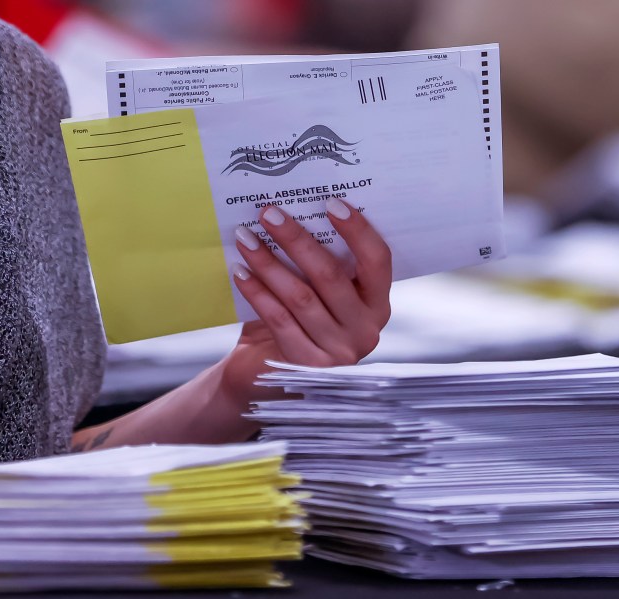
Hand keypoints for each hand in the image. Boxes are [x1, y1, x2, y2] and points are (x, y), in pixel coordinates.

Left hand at [219, 197, 392, 408]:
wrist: (267, 374)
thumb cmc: (296, 322)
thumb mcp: (315, 292)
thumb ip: (317, 262)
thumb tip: (293, 210)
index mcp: (377, 304)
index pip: (378, 261)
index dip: (358, 231)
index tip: (331, 202)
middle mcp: (366, 330)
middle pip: (331, 276)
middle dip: (296, 239)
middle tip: (269, 213)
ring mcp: (340, 351)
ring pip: (301, 297)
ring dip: (269, 263)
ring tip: (246, 238)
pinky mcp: (308, 365)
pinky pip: (279, 319)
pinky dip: (257, 292)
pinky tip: (240, 272)